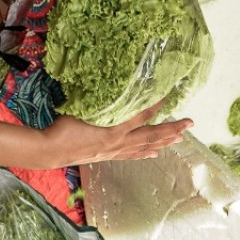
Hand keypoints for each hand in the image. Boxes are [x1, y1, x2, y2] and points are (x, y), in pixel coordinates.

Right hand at [38, 101, 190, 167]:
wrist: (50, 150)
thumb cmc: (63, 126)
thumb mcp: (82, 108)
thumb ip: (99, 100)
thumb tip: (112, 84)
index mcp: (113, 129)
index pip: (142, 116)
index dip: (158, 106)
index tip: (171, 95)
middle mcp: (118, 142)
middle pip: (151, 135)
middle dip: (172, 129)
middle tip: (190, 123)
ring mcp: (114, 151)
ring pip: (145, 146)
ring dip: (163, 141)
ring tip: (180, 138)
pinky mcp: (108, 155)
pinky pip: (132, 155)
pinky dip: (146, 153)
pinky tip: (154, 153)